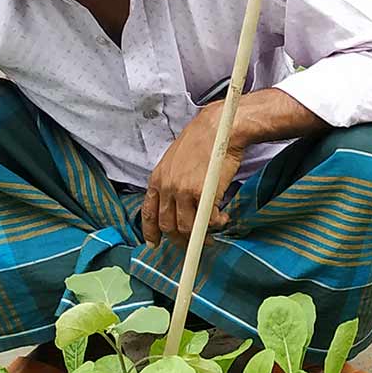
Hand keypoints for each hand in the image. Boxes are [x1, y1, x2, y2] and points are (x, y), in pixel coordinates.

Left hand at [143, 107, 235, 244]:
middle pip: (167, 225)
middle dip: (179, 239)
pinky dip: (217, 224)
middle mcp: (167, 187)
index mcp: (158, 178)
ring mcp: (184, 191)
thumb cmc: (202, 141)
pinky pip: (207, 221)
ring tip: (213, 232)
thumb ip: (172, 181)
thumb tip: (178, 201)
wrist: (219, 128)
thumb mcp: (176, 160)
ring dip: (200, 235)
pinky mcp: (202, 194)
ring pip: (187, 227)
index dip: (150, 232)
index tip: (154, 244)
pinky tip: (223, 218)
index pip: (148, 212)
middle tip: (193, 242)